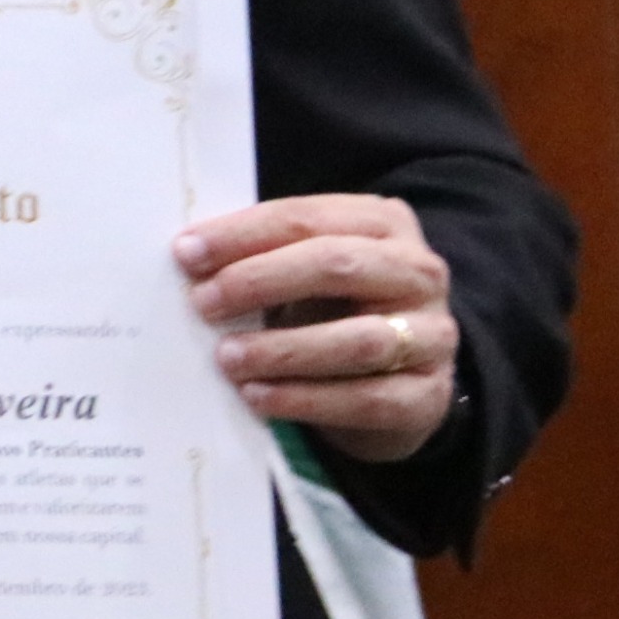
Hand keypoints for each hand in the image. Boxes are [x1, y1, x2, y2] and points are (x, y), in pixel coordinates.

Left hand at [175, 194, 457, 462]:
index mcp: (383, 224)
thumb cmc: (334, 311)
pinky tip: (259, 397)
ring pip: (359, 340)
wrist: (396, 380)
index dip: (242, 234)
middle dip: (260, 281)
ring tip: (227, 358)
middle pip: (337, 266)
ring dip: (283, 350)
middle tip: (203, 303)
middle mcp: (418, 272)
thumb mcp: (305, 273)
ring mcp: (433, 335)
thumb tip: (188, 259)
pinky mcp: (429, 395)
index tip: (186, 253)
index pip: (306, 219)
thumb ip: (263, 258)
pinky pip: (367, 399)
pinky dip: (306, 400)